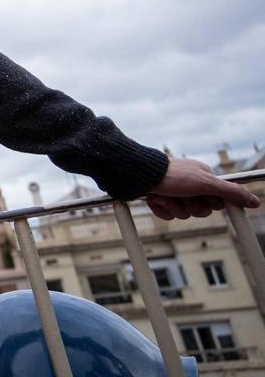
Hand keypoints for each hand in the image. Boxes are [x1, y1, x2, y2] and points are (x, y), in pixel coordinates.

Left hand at [145, 156, 260, 220]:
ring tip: (164, 193)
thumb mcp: (205, 182)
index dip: (209, 202)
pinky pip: (167, 216)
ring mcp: (175, 194)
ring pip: (183, 215)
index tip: (200, 195)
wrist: (138, 174)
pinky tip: (154, 198)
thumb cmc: (172, 174)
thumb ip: (230, 192)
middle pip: (201, 211)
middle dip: (189, 205)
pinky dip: (160, 208)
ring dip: (173, 206)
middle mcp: (191, 186)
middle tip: (180, 193)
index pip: (217, 203)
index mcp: (204, 179)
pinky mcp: (160, 200)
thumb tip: (255, 202)